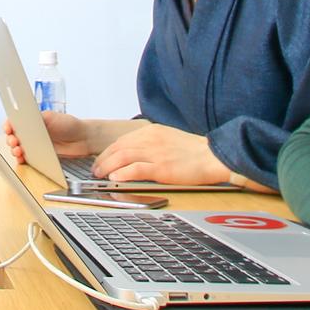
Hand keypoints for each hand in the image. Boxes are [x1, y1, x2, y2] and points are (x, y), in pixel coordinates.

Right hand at [4, 111, 89, 163]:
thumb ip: (37, 118)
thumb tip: (23, 122)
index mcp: (32, 120)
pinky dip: (22, 160)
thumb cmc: (69, 124)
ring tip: (18, 151)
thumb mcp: (51, 116)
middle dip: (10, 139)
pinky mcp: (39, 157)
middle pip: (14, 136)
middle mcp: (31, 133)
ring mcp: (35, 145)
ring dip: (15, 150)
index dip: (8, 125)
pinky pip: (27, 159)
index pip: (15, 122)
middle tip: (14, 141)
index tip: (8, 128)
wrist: (83, 139)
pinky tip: (22, 159)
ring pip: (18, 148)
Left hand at [93, 123, 232, 185]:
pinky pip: (136, 169)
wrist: (213, 156)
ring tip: (100, 175)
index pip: (122, 140)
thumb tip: (136, 154)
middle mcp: (150, 139)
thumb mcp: (169, 138)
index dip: (108, 151)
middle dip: (103, 159)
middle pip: (118, 148)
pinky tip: (115, 178)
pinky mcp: (161, 167)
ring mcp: (155, 153)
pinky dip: (123, 173)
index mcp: (152, 131)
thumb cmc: (194, 151)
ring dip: (108, 167)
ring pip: (123, 157)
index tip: (102, 160)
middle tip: (96, 170)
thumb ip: (151, 143)